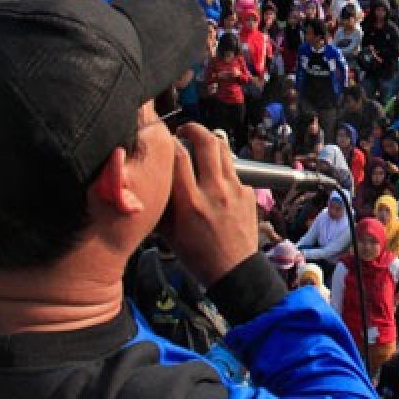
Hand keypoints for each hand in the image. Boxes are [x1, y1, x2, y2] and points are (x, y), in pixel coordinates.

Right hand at [163, 123, 258, 285]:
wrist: (233, 269)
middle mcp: (215, 191)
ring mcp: (235, 190)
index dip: (170, 141)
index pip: (178, 156)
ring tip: (201, 146)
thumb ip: (160, 204)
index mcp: (191, 201)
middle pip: (207, 142)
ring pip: (224, 151)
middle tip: (186, 131)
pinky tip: (216, 179)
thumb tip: (150, 181)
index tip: (165, 140)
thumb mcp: (169, 232)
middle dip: (194, 128)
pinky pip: (234, 171)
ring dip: (211, 143)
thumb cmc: (197, 254)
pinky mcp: (248, 193)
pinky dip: (223, 169)